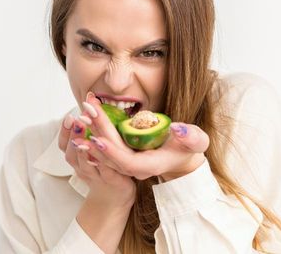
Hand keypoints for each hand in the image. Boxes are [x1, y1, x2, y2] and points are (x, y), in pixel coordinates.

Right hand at [59, 111, 135, 207]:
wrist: (116, 197)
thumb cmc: (105, 170)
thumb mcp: (95, 151)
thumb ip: (92, 133)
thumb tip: (91, 105)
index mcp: (78, 159)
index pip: (64, 145)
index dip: (64, 132)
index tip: (69, 116)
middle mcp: (83, 168)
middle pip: (70, 154)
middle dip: (72, 137)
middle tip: (75, 121)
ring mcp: (96, 177)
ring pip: (84, 165)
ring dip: (83, 151)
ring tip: (84, 138)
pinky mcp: (111, 182)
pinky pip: (104, 173)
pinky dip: (102, 165)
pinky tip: (103, 155)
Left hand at [77, 92, 208, 181]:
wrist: (183, 156)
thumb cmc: (190, 147)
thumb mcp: (196, 140)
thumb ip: (190, 137)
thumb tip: (178, 129)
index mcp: (152, 165)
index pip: (127, 163)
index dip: (112, 153)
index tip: (98, 139)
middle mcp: (136, 168)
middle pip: (112, 155)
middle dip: (98, 133)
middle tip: (86, 112)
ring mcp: (129, 163)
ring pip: (106, 152)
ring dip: (93, 133)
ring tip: (83, 114)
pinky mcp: (125, 155)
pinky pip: (107, 147)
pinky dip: (96, 133)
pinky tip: (87, 120)